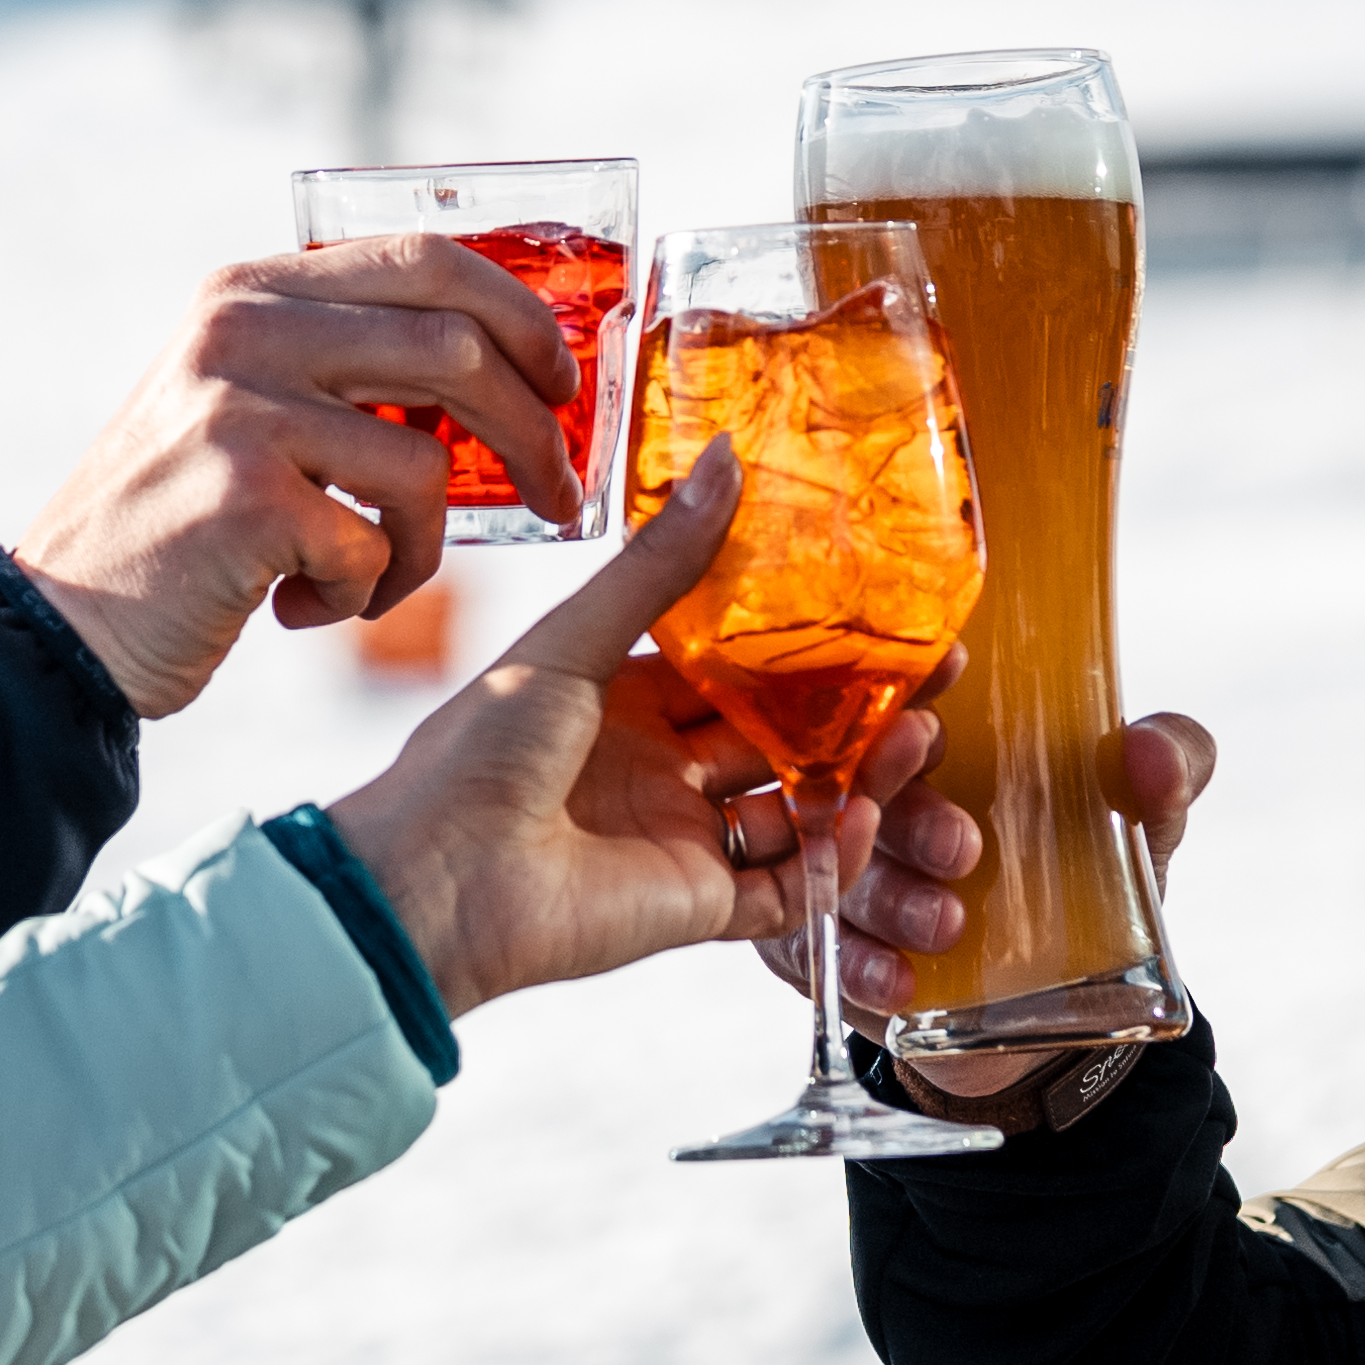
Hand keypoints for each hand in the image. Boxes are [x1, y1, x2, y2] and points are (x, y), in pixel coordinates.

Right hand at [8, 239, 603, 711]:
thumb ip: (336, 365)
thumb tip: (497, 368)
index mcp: (250, 291)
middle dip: (532, 428)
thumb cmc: (176, 528)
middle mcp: (242, 330)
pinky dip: (364, 595)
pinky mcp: (245, 497)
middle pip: (455, 343)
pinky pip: (374, 545)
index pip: (424, 256)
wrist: (61, 624)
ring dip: (428, 543)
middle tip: (556, 493)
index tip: (560, 381)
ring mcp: (240, 408)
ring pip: (425, 461)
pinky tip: (300, 609)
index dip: (518, 314)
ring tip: (378, 581)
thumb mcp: (240, 405)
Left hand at [322, 451, 887, 1015]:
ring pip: (798, 806)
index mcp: (619, 698)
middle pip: (779, 733)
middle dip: (852, 709)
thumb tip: (727, 456)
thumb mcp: (572, 641)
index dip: (803, 640)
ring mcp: (681, 837)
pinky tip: (864, 813)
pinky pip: (788, 886)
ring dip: (859, 777)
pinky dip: (832, 857)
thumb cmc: (477, 756)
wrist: (437, 884)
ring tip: (920, 736)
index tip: (876, 610)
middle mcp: (657, 766)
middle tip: (927, 673)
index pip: (733, 663)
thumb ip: (661, 565)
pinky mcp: (698, 907)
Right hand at [868, 709, 1212, 1098]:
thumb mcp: (1144, 824)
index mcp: (944, 748)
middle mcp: (883, 801)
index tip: (940, 721)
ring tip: (950, 924)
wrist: (1061, 1011)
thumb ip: (1169, 770)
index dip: (911, 696)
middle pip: (861, 786)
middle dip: (906, 812)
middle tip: (962, 846)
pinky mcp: (831, 949)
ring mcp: (847, 875)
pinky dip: (862, 967)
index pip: (907, 698)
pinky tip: (902, 983)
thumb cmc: (1086, 885)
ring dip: (892, 897)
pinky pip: (823, 952)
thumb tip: (1150, 754)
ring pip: (839, 871)